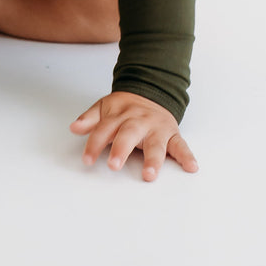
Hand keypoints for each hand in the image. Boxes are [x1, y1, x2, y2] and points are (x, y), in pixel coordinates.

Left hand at [70, 91, 198, 180]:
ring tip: (150, 174)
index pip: (104, 130)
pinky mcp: (172, 134)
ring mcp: (156, 128)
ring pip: (155, 143)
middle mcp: (138, 121)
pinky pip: (181, 145)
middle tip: (113, 165)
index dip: (94, 145)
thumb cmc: (126, 106)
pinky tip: (191, 167)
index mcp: (120, 115)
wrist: (152, 90)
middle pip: (128, 134)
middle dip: (121, 149)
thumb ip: (90, 118)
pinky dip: (187, 156)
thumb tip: (74, 128)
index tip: (87, 160)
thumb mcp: (105, 106)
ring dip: (153, 159)